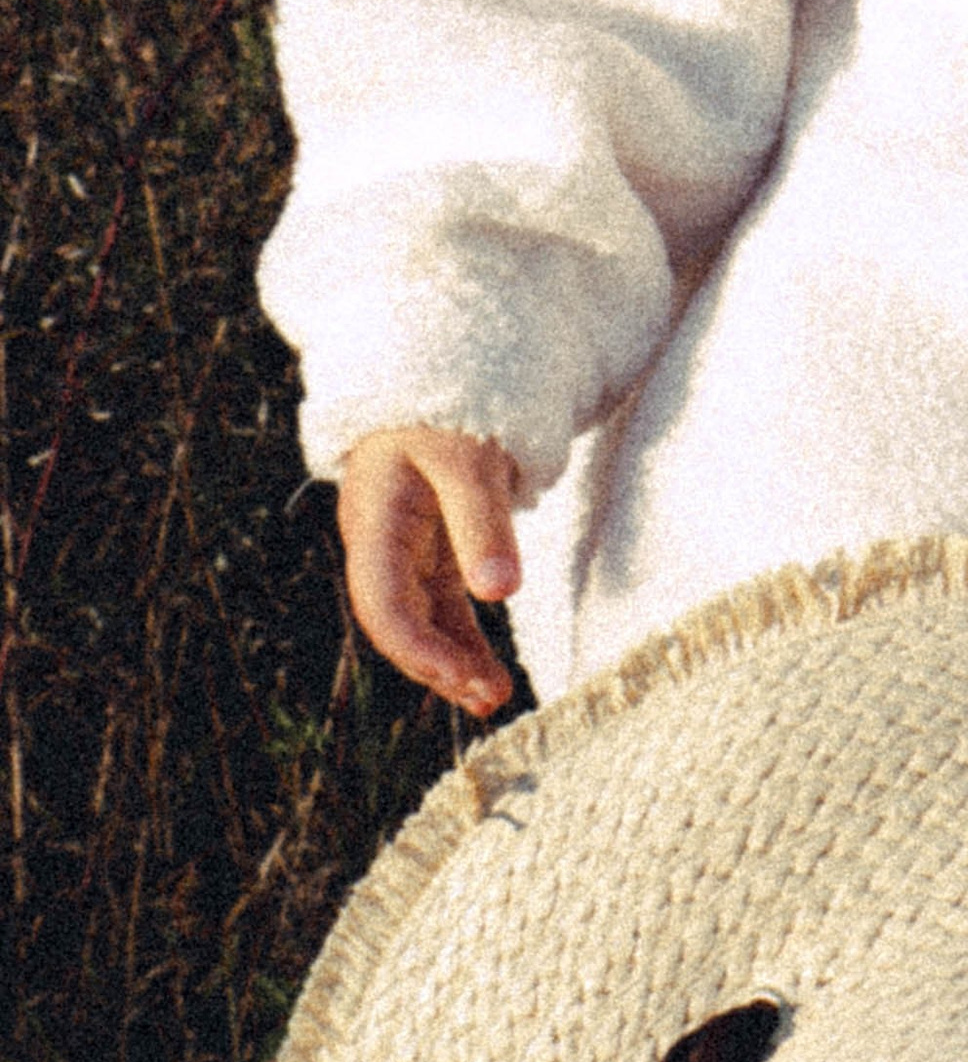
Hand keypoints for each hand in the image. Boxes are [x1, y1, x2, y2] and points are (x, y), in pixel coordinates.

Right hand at [336, 425, 521, 717]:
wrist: (444, 362)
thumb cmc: (451, 404)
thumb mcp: (469, 456)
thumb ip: (482, 522)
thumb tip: (500, 594)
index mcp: (374, 516)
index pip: (384, 601)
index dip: (416, 648)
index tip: (458, 677)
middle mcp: (381, 539)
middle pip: (401, 620)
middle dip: (440, 664)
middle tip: (489, 696)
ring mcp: (407, 545)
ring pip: (425, 617)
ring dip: (456, 658)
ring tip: (494, 699)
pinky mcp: (436, 544)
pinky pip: (445, 602)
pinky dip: (466, 634)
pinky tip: (487, 672)